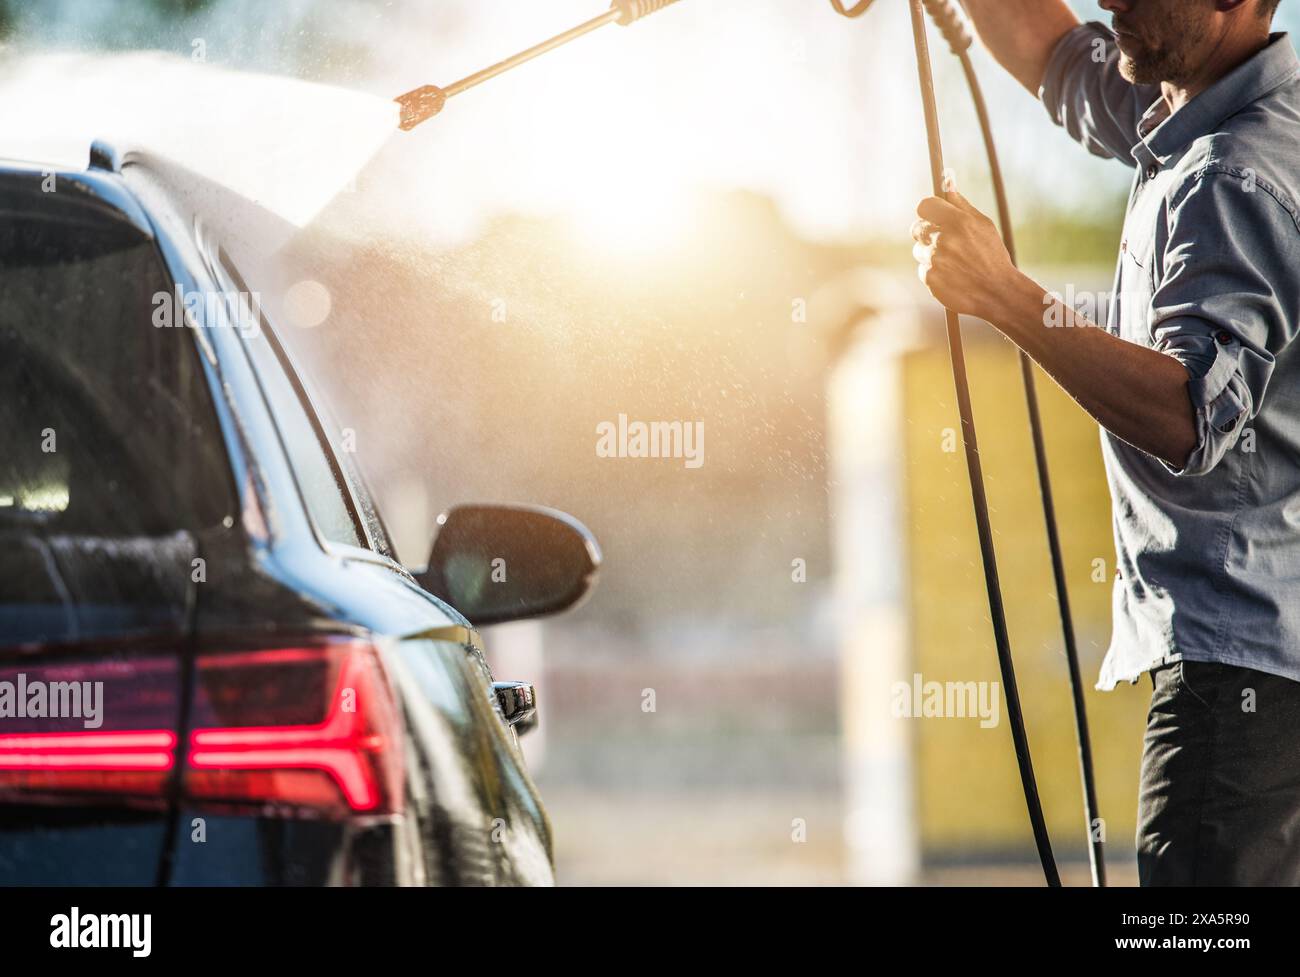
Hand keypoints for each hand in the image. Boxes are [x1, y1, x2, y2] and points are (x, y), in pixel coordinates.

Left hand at [911, 185, 1019, 322]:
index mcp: (958, 222)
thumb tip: (946, 178)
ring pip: (918, 250)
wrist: (998, 292)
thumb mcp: (982, 224)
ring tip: (953, 262)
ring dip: (930, 255)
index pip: (925, 205)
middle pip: (916, 228)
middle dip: (926, 233)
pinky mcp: (930, 278)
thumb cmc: (991, 254)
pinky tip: (951, 276)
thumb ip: (960, 203)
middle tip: (943, 241)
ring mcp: (935, 260)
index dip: (928, 211)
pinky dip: (933, 272)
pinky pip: (922, 269)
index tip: (933, 216)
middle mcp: (944, 239)